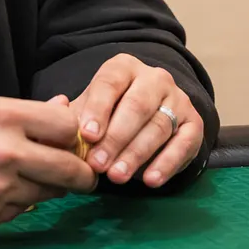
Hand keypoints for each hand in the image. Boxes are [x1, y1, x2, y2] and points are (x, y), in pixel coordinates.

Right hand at [0, 97, 94, 229]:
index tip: (67, 138)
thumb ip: (22, 113)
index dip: (71, 132)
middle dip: (81, 173)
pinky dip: (19, 202)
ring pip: (50, 194)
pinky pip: (22, 211)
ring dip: (48, 187)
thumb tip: (64, 109)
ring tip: (29, 176)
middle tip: (81, 173)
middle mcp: (6, 153)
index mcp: (2, 117)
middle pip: (71, 169)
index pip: (67, 126)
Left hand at [73, 55, 203, 187]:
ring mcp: (178, 99)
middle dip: (116, 138)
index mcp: (123, 67)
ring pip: (158, 126)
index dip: (98, 109)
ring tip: (117, 177)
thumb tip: (53, 116)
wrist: (148, 117)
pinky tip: (150, 181)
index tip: (87, 135)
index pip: (110, 83)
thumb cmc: (109, 113)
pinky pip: (184, 143)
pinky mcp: (194, 123)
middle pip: (137, 106)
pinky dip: (167, 164)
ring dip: (136, 154)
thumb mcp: (88, 108)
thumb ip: (70, 115)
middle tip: (98, 164)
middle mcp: (154, 78)